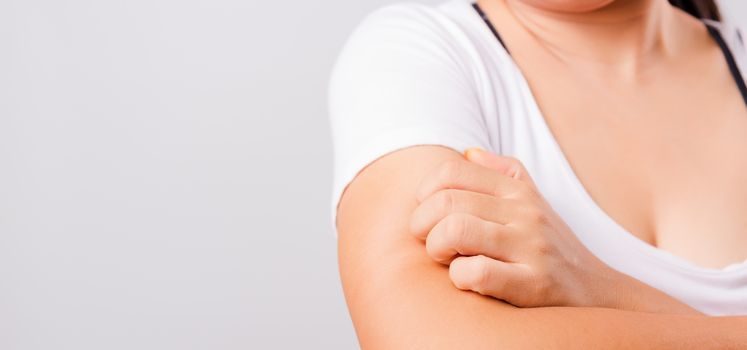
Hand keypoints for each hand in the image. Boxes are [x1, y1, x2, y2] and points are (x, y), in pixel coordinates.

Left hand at [409, 148, 697, 312]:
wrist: (599, 291)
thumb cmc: (552, 246)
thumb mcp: (533, 202)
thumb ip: (503, 173)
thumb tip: (468, 152)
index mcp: (518, 190)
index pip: (452, 171)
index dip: (426, 192)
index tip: (427, 213)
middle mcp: (525, 213)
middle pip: (446, 202)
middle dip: (422, 224)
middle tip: (428, 241)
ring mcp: (530, 247)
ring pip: (456, 231)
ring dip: (437, 248)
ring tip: (446, 259)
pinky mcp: (534, 284)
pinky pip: (476, 272)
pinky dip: (459, 278)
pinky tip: (467, 280)